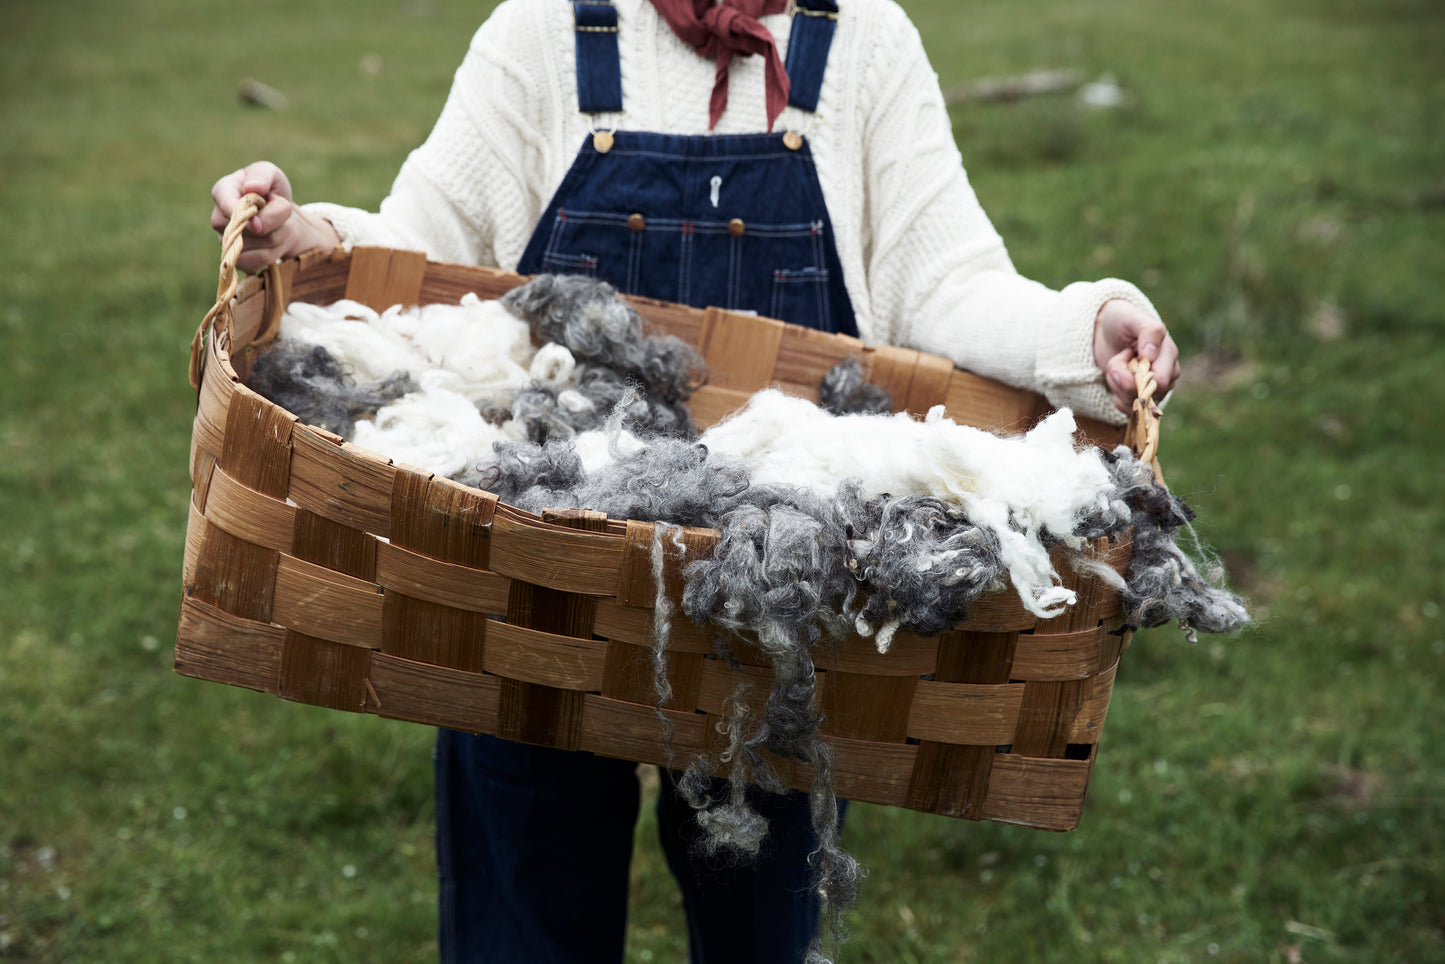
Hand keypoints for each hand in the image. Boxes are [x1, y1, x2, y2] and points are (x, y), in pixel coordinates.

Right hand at [210, 161, 340, 272]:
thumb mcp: (272, 175)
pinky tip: (276, 243)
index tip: (258, 215)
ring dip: (279, 237)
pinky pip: (258, 262)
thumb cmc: (272, 192)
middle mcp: (219, 218)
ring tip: (280, 226)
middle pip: (246, 228)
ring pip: (258, 246)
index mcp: (223, 191)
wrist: (282, 219)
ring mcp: (225, 241)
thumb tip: (251, 188)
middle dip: (274, 221)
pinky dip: (275, 253)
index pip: (225, 203)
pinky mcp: (236, 260)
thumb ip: (262, 177)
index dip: (242, 212)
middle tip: (281, 212)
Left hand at [1093, 299, 1180, 413]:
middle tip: (1117, 359)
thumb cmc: (1123, 321)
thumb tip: (1151, 355)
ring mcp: (1154, 388)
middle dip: (1124, 380)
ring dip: (1118, 387)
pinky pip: (1130, 409)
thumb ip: (1148, 332)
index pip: (1160, 380)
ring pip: (1137, 404)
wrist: (1106, 330)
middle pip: (1148, 395)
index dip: (1137, 374)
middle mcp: (1166, 374)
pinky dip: (1117, 398)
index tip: (1126, 354)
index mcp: (1168, 354)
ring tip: (1116, 367)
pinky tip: (1116, 380)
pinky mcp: (1141, 397)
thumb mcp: (1134, 318)